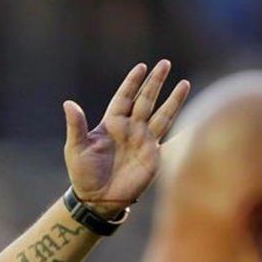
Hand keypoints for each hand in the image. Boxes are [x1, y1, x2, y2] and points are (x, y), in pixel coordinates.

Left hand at [63, 60, 190, 216]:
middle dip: (155, 82)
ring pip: (161, 114)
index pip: (124, 97)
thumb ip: (76, 126)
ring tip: (184, 83)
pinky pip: (168, 137)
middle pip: (145, 100)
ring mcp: (143, 140)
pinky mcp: (153, 154)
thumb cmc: (83, 174)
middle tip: (165, 63)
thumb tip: (68, 103)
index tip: (141, 67)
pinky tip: (194, 116)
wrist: (97, 198)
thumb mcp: (76, 148)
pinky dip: (180, 126)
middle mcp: (130, 128)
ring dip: (173, 99)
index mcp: (111, 124)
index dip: (132, 83)